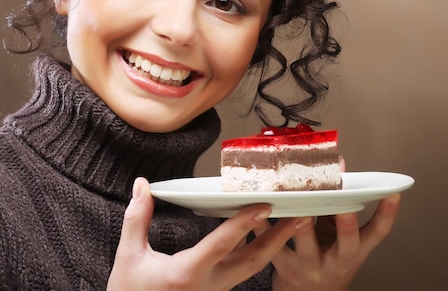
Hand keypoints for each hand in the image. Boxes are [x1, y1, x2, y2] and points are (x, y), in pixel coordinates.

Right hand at [107, 177, 298, 290]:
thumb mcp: (128, 259)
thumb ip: (137, 220)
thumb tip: (142, 186)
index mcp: (187, 273)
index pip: (222, 244)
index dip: (244, 224)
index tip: (265, 206)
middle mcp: (208, 284)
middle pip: (253, 260)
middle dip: (279, 237)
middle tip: (300, 215)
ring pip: (253, 267)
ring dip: (275, 245)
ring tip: (293, 222)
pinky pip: (245, 271)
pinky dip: (260, 252)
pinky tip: (268, 237)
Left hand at [256, 193, 401, 290]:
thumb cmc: (327, 257)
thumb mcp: (340, 236)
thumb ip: (339, 204)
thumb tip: (339, 165)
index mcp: (355, 249)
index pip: (378, 233)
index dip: (388, 214)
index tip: (393, 194)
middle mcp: (337, 259)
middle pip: (347, 243)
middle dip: (346, 224)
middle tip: (344, 205)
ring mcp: (311, 265)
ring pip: (308, 246)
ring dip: (303, 226)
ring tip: (299, 206)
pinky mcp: (285, 267)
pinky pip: (273, 246)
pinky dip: (264, 228)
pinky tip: (257, 212)